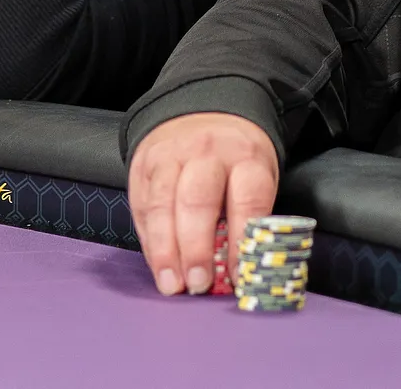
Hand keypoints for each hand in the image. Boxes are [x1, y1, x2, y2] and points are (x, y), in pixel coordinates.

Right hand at [128, 113, 279, 295]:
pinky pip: (143, 207)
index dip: (241, 241)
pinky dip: (150, 241)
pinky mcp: (143, 164)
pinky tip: (158, 264)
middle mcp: (207, 152)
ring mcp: (171, 156)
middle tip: (199, 284)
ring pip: (163, 204)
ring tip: (172, 284)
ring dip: (166, 251)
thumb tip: (238, 273)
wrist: (202, 115)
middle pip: (198, 201)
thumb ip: (247, 218)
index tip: (238, 276)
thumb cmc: (235, 161)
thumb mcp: (256, 177)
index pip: (247, 199)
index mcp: (246, 156)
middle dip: (196, 248)